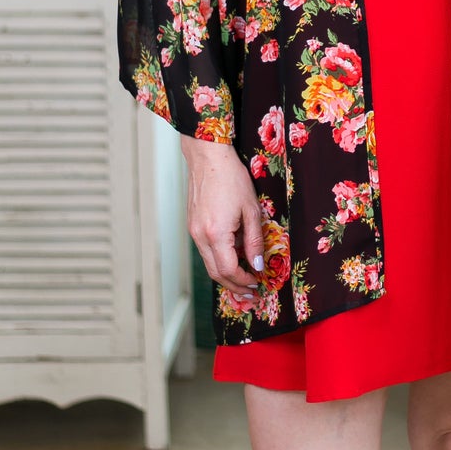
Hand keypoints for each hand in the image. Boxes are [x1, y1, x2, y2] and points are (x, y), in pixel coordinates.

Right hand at [180, 135, 265, 306]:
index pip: (228, 270)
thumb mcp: (251, 210)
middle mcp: (200, 236)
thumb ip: (254, 241)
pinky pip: (205, 251)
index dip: (244, 281)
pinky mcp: (192, 226)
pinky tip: (233, 259)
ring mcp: (193, 232)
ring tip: (244, 280)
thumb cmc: (231, 178)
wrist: (208, 157)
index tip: (257, 283)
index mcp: (216, 233)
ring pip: (209, 264)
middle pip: (215, 273)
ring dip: (226, 275)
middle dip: (234, 285)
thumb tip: (258, 265)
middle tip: (251, 292)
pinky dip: (219, 260)